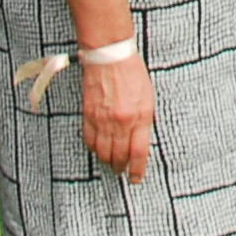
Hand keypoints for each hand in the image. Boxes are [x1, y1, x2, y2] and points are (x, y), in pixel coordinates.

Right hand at [81, 46, 156, 181]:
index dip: (136, 170)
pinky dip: (93, 149)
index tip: (135, 179)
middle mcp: (121, 122)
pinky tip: (97, 150)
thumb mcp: (147, 98)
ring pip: (102, 152)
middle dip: (120, 168)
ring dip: (107, 161)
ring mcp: (103, 119)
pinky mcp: (88, 115)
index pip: (138, 153)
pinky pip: (89, 140)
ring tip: (110, 164)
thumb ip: (143, 121)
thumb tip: (138, 141)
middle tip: (121, 171)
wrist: (110, 56)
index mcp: (141, 116)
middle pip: (118, 156)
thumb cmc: (132, 74)